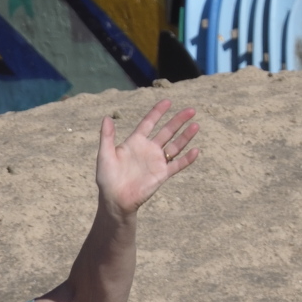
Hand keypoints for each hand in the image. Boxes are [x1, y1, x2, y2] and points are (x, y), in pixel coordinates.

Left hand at [95, 99, 199, 215]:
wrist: (115, 200)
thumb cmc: (107, 178)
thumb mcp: (105, 154)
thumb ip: (107, 136)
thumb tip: (106, 118)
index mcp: (135, 142)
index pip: (149, 123)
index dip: (158, 112)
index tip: (168, 102)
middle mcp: (148, 149)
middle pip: (167, 131)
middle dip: (178, 120)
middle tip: (191, 110)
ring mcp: (156, 162)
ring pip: (175, 146)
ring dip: (186, 136)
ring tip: (196, 125)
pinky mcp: (162, 174)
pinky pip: (177, 165)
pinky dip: (187, 159)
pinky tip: (196, 150)